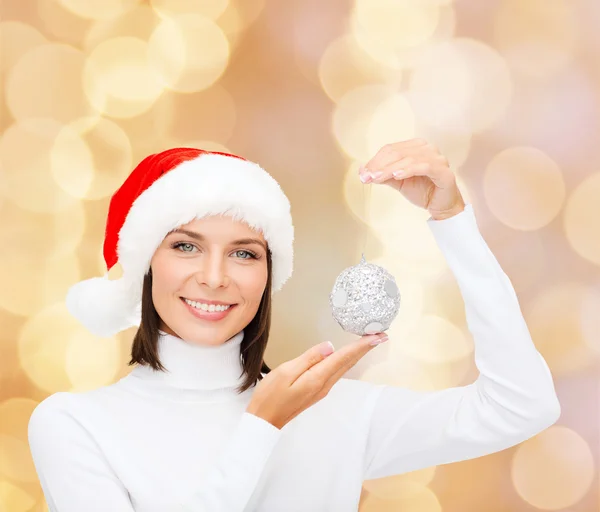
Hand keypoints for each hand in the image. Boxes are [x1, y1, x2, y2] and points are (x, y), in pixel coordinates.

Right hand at [246, 333, 388, 428]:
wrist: (264, 420)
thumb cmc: (270, 396)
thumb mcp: (286, 372)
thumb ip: (308, 359)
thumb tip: (329, 347)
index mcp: (317, 378)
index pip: (343, 357)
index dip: (361, 345)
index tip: (377, 336)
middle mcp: (324, 385)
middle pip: (349, 363)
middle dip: (365, 348)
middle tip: (381, 336)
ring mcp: (321, 389)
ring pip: (344, 367)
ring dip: (357, 354)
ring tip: (368, 343)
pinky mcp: (317, 390)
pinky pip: (336, 372)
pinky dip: (346, 361)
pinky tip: (348, 356)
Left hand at [359, 138, 465, 220]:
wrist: (440, 206)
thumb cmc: (422, 191)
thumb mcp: (398, 182)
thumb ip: (383, 175)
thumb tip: (363, 171)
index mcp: (416, 147)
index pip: (390, 149)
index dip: (375, 161)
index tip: (363, 174)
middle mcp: (427, 148)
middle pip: (397, 152)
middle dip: (379, 165)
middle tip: (367, 177)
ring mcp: (437, 158)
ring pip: (408, 159)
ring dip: (390, 169)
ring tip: (377, 178)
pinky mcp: (443, 171)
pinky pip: (424, 166)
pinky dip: (409, 169)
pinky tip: (397, 175)